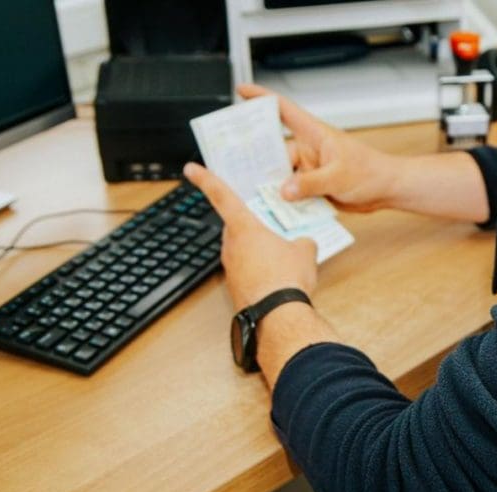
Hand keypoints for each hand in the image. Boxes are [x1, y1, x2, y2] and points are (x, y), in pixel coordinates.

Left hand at [183, 162, 317, 310]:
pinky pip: (247, 271)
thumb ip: (302, 240)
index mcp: (244, 228)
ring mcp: (231, 269)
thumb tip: (303, 244)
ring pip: (241, 251)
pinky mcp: (235, 287)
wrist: (278, 316)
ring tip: (282, 258)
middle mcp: (231, 246)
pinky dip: (259, 271)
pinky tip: (278, 278)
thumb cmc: (286, 278)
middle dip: (251, 226)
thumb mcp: (305, 250)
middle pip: (235, 227)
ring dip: (257, 251)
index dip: (206, 179)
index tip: (191, 170)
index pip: (221, 195)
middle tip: (270, 226)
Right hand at [238, 84, 399, 212]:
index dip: (262, 98)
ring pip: (280, 177)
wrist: (386, 190)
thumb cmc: (371, 172)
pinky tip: (276, 210)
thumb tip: (285, 191)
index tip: (241, 91)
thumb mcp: (338, 176)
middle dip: (255, 159)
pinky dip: (284, 202)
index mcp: (313, 134)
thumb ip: (310, 183)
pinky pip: (292, 193)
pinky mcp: (312, 187)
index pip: (283, 109)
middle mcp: (307, 150)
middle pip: (273, 150)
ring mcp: (308, 169)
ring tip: (254, 195)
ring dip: (271, 187)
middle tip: (234, 168)